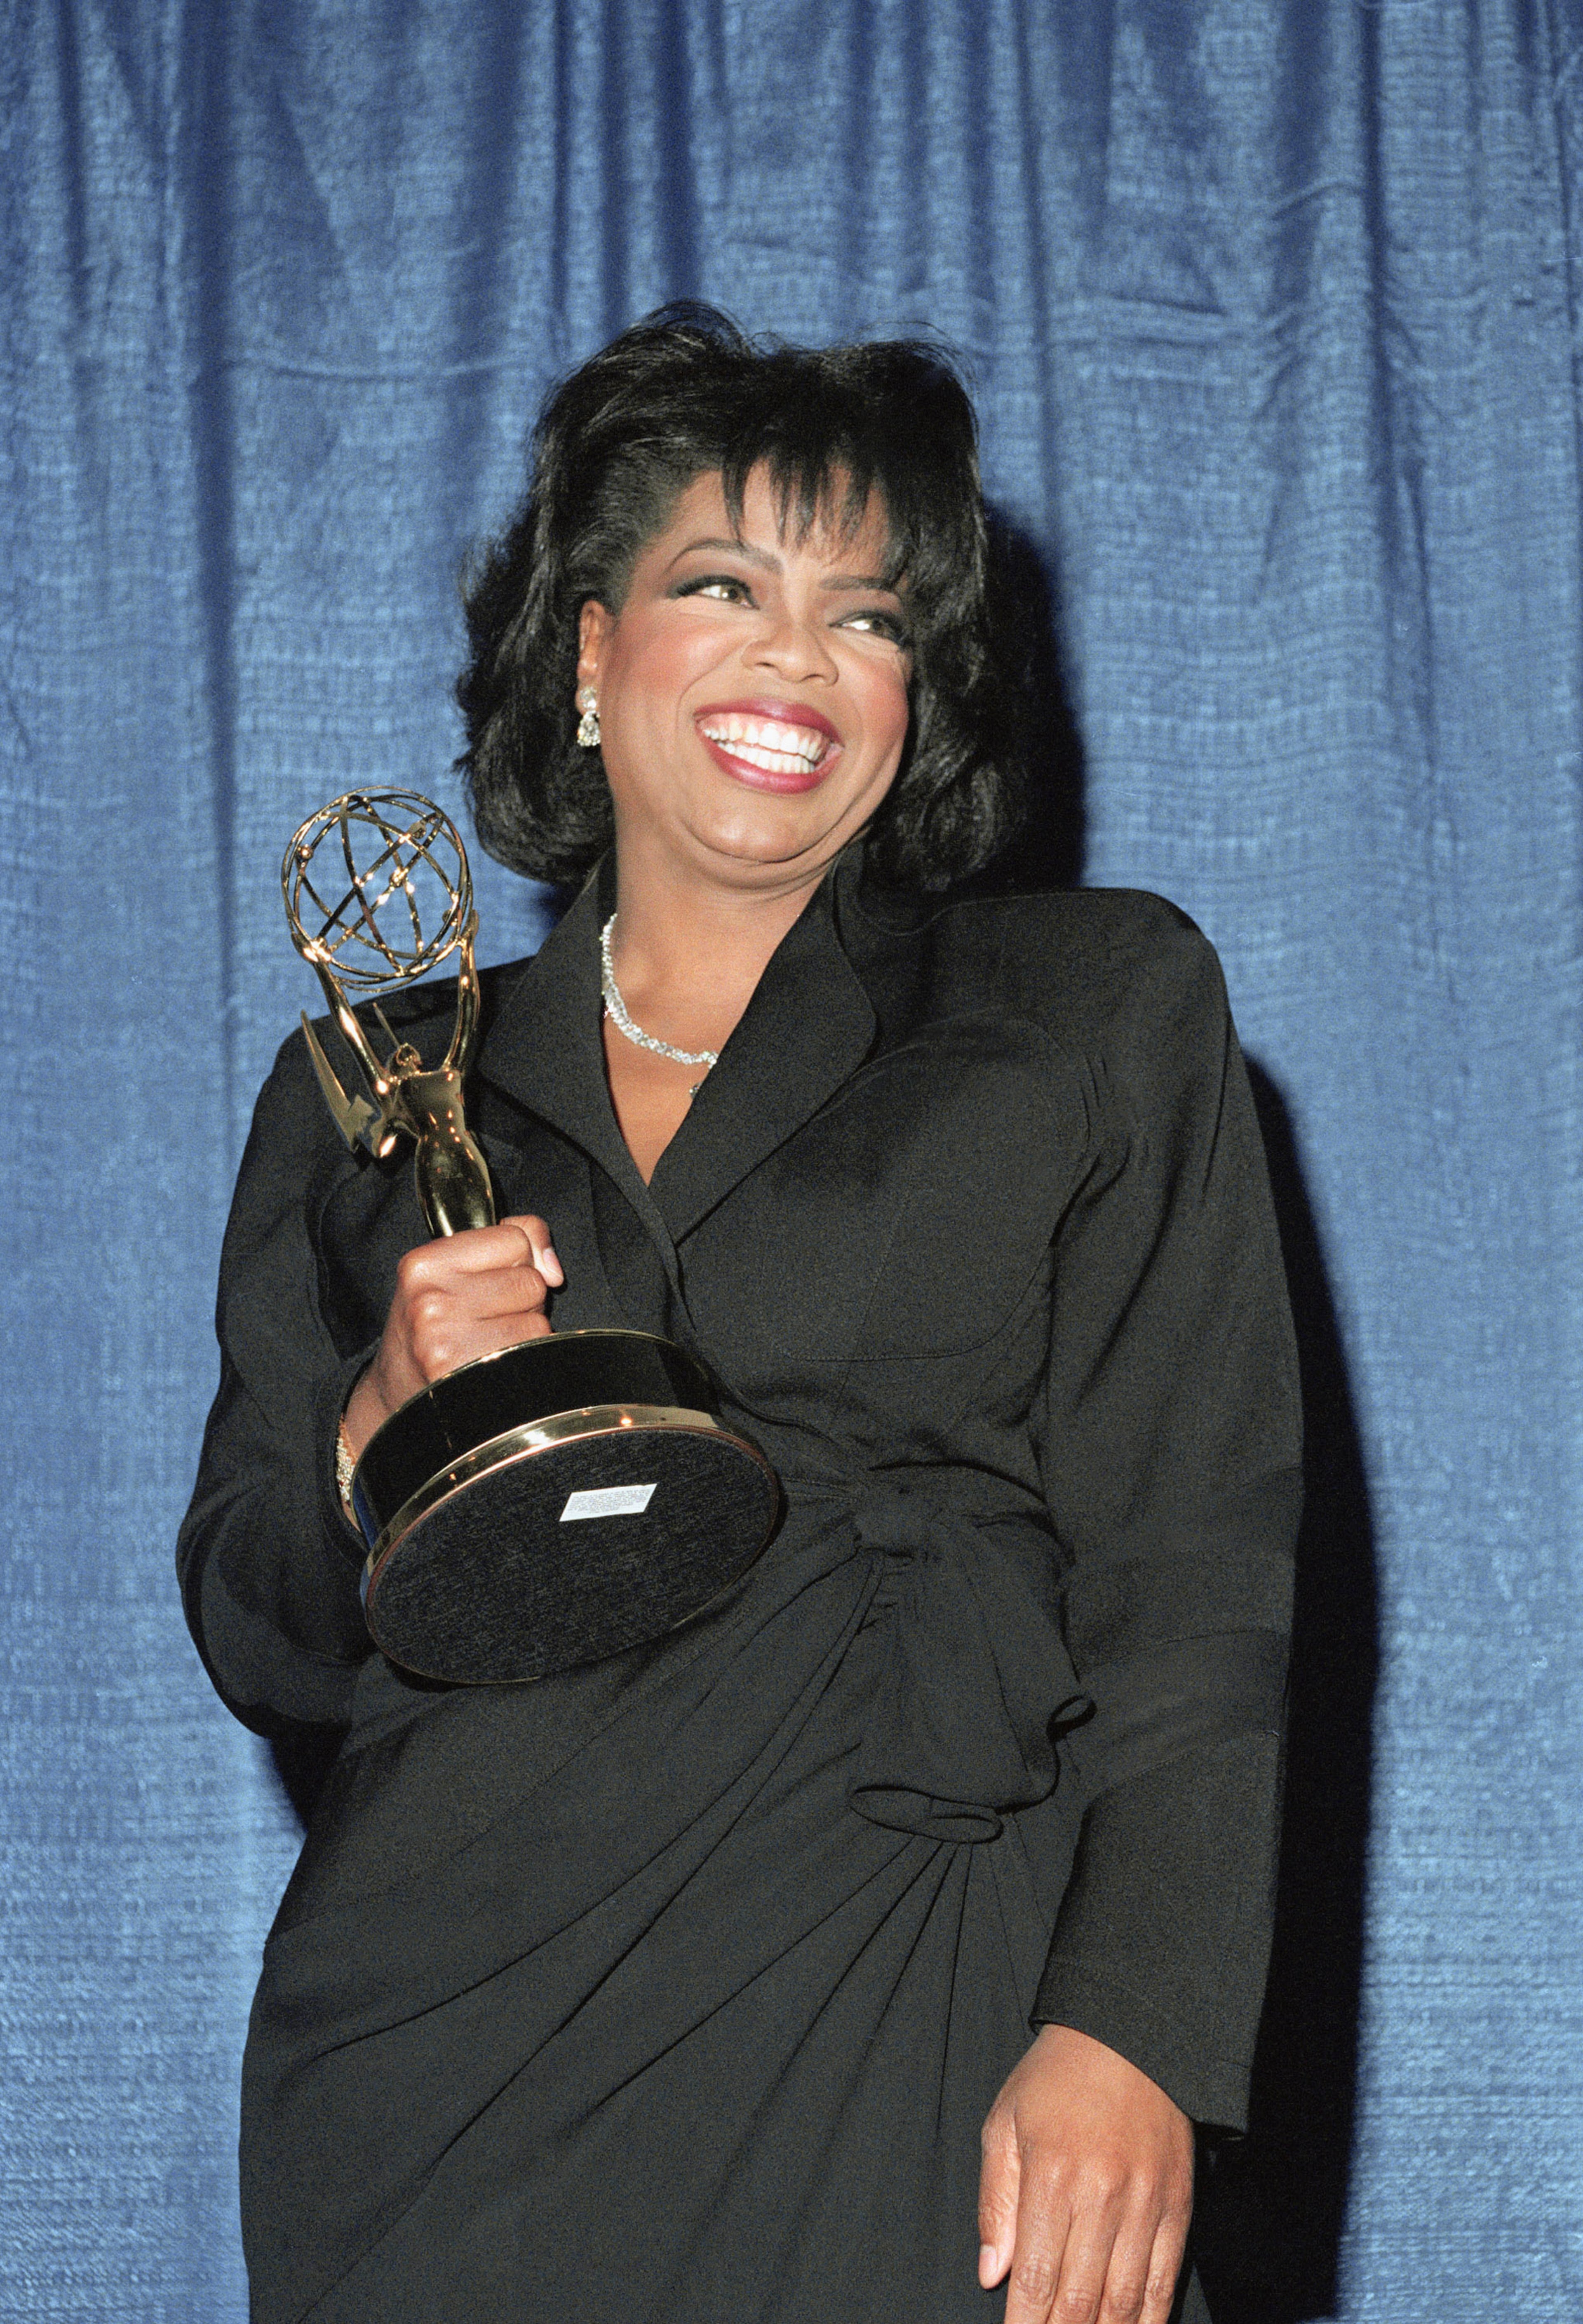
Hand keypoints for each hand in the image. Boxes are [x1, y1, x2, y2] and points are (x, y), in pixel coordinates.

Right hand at [342, 1215, 562, 1457]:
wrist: (402, 1391)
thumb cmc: (435, 1324)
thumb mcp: (452, 1269)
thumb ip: (515, 1240)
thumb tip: (554, 1271)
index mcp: (424, 1264)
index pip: (515, 1239)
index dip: (515, 1259)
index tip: (490, 1279)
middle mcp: (431, 1301)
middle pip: (531, 1282)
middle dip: (521, 1299)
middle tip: (486, 1317)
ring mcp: (447, 1344)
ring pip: (538, 1322)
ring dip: (524, 1332)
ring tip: (488, 1340)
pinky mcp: (469, 1378)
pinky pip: (533, 1354)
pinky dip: (525, 1359)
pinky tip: (494, 1363)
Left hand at [978, 2024, 1192, 2323]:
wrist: (1130, 2032)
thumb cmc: (1055, 2077)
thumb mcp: (1004, 2123)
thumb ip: (997, 2203)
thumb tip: (992, 2275)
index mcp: (1052, 2178)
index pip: (1035, 2280)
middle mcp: (1102, 2198)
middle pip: (1080, 2302)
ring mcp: (1146, 2205)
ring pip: (1125, 2302)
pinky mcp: (1178, 2206)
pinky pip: (1165, 2280)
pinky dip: (1150, 2320)